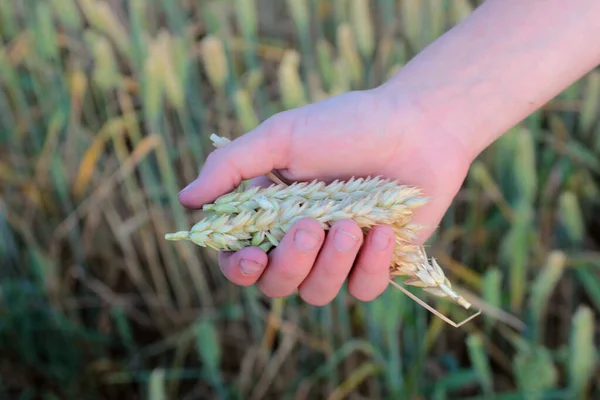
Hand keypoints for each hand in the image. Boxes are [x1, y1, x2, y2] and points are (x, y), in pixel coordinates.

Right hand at [178, 86, 472, 304]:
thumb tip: (186, 200)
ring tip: (353, 223)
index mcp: (272, 213)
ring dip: (332, 263)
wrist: (417, 125)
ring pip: (317, 293)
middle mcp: (302, 240)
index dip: (239, 267)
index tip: (251, 254)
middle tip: (311, 225)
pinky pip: (363, 290)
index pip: (240, 258)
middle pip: (276, 284)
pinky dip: (370, 266)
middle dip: (290, 262)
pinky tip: (382, 232)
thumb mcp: (282, 136)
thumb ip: (232, 167)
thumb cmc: (347, 125)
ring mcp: (339, 255)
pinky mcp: (377, 263)